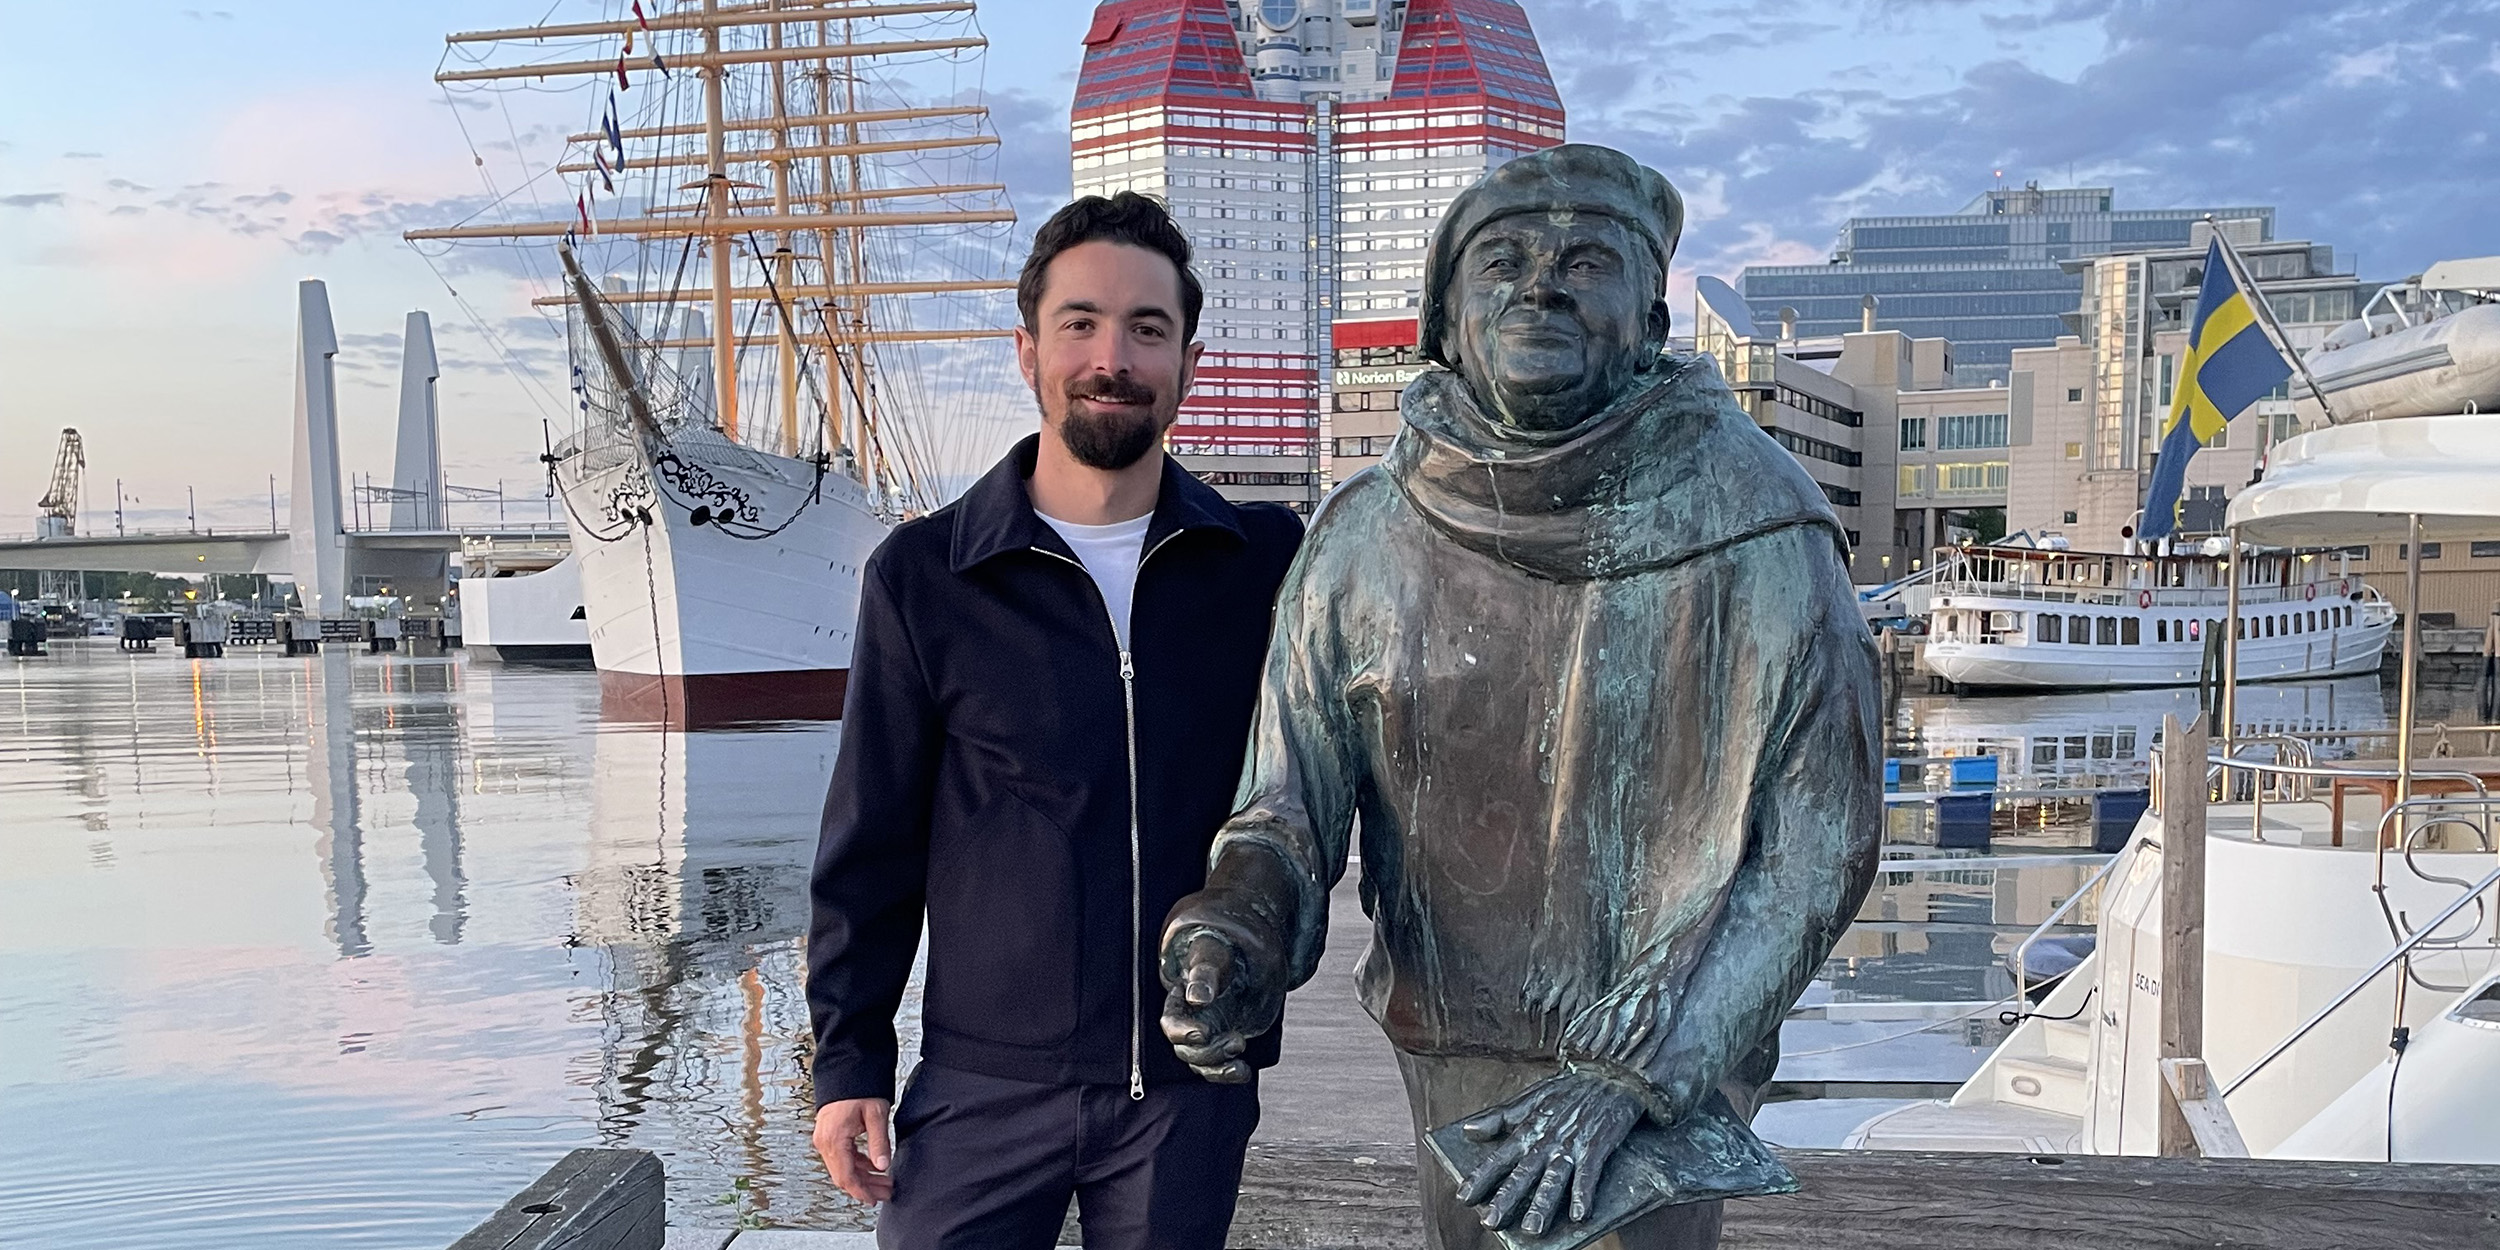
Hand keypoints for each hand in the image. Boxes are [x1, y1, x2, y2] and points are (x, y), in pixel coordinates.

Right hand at [812, 1097, 892, 1203]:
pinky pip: (841, 1157)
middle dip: (865, 1187)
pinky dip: (857, 1165)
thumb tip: (883, 1166)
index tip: (874, 1199)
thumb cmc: (860, 1087)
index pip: (846, 1176)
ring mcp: (824, 1138)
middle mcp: (824, 1141)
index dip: (861, 1191)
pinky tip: (873, 1166)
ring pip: (842, 1168)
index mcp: (834, 1139)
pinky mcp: (828, 1134)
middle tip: (885, 1192)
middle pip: (843, 1175)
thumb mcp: (876, 1115)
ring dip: (862, 1177)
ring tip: (884, 1182)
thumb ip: (879, 1142)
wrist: (846, 1069)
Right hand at [1158, 926, 1279, 1082]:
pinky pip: (1220, 1068)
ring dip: (1220, 1068)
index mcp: (1178, 1001)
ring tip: (1241, 1062)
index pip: (1171, 1024)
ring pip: (1203, 1064)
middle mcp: (1187, 1023)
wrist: (1239, 961)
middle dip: (1210, 1051)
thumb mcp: (1212, 956)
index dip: (1183, 1032)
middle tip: (1237, 1041)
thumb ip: (1203, 975)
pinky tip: (1244, 1072)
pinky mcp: (1221, 1045)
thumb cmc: (1219, 953)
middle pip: (1187, 1050)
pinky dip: (1230, 1074)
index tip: (1203, 1033)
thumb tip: (1197, 997)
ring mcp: (1204, 1038)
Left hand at [1455, 1072, 1644, 1235]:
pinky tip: (1579, 1215)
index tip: (1463, 1198)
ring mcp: (1572, 1143)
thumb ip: (1500, 1116)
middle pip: (1523, 1172)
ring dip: (1543, 1203)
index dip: (1481, 1177)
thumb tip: (1468, 1130)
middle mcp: (1547, 1138)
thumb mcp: (1532, 1096)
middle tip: (1491, 1222)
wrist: (1611, 1074)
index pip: (1499, 1156)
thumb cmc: (1570, 1089)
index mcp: (1529, 1127)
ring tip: (1532, 1228)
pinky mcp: (1596, 1146)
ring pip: (1554, 1178)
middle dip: (1506, 1197)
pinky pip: (1589, 1174)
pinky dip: (1584, 1194)